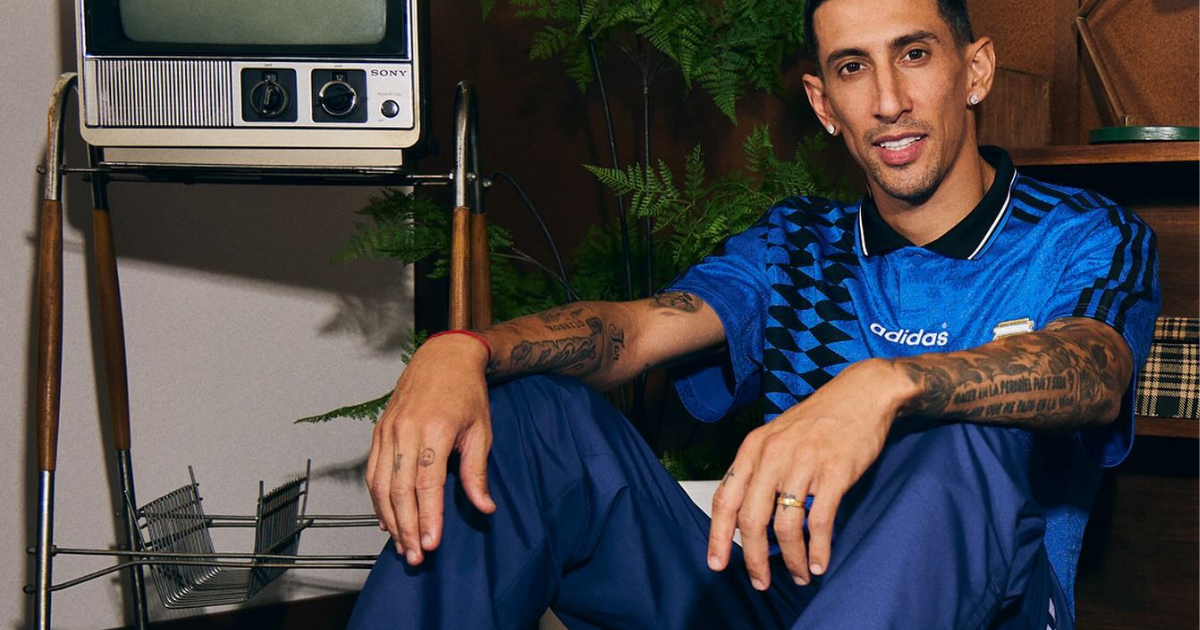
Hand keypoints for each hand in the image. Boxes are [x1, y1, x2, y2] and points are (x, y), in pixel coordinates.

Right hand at [365, 334, 496, 565]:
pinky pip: (372, 471)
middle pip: (399, 490)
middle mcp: (405, 430)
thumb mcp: (481, 430)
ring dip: (390, 520)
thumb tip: (484, 508)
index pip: (427, 483)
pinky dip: (377, 500)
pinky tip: (387, 520)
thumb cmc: (466, 392)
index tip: (432, 543)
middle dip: (406, 527)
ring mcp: (388, 429)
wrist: (444, 357)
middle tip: (416, 556)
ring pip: (381, 485)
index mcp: (434, 429)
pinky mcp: (379, 430)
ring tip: (402, 546)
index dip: (428, 517)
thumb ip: (477, 471)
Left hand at [706, 358, 912, 588]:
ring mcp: (803, 463)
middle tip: (759, 581)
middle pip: (751, 519)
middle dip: (754, 558)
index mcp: (753, 448)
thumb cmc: (819, 420)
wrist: (861, 394)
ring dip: (791, 558)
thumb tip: (746, 514)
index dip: (718, 536)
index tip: (717, 563)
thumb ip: (759, 469)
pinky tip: (819, 563)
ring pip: (785, 525)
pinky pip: (819, 522)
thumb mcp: (777, 436)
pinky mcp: (834, 472)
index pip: (725, 498)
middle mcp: (773, 455)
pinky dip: (817, 549)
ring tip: (798, 575)